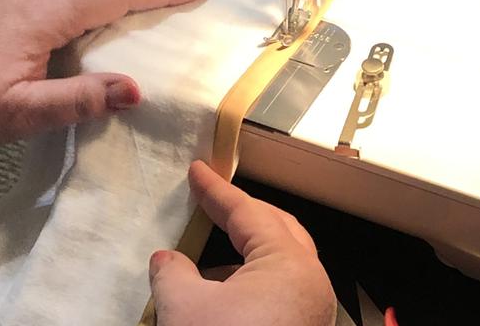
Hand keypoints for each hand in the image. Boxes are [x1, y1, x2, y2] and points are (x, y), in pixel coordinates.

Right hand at [149, 161, 335, 325]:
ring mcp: (313, 310)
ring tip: (203, 259)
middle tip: (211, 200)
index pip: (249, 211)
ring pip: (280, 263)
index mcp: (289, 265)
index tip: (197, 170)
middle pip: (277, 229)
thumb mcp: (185, 310)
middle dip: (242, 214)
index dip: (217, 190)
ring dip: (243, 254)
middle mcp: (311, 282)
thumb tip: (167, 259)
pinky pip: (280, 292)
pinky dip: (250, 285)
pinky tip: (220, 298)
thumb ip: (172, 274)